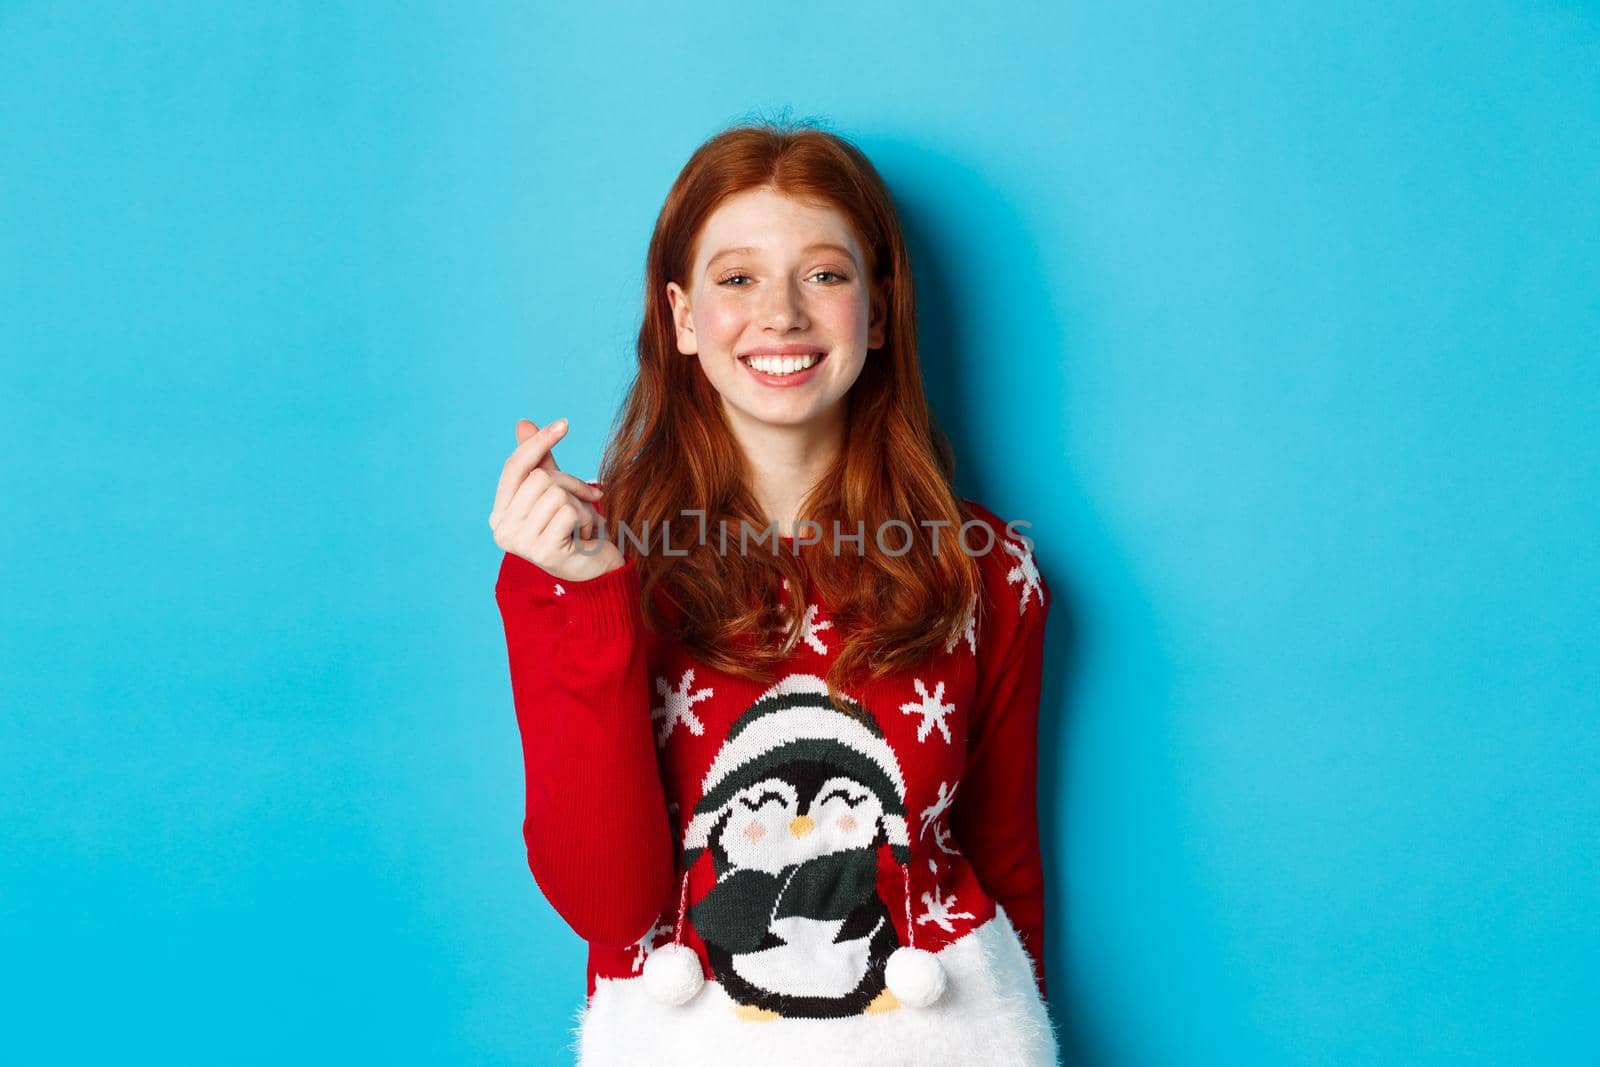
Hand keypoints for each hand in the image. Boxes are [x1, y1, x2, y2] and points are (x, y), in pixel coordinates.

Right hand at [489, 418, 624, 582]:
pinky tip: (584, 536)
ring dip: (580, 504)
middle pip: (540, 478)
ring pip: (556, 493)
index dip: (538, 443)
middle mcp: (502, 529)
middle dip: (571, 483)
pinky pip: (568, 511)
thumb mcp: (557, 490)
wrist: (596, 570)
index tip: (564, 424)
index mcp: (500, 513)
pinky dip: (585, 518)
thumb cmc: (575, 529)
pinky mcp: (542, 552)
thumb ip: (540, 461)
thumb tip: (523, 423)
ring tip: (582, 524)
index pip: (515, 467)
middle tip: (586, 501)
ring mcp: (519, 543)